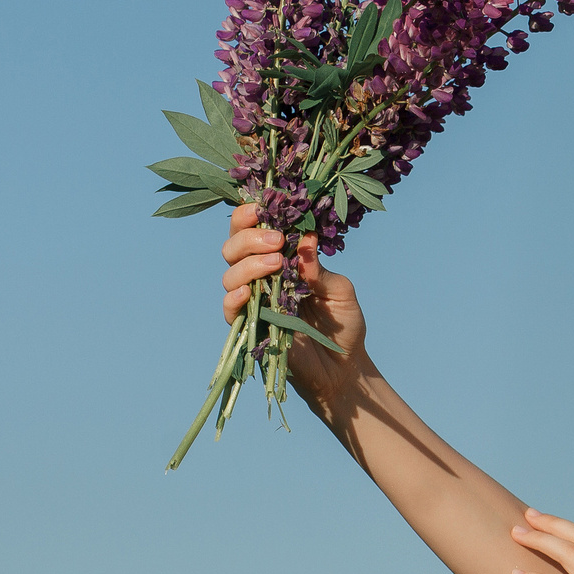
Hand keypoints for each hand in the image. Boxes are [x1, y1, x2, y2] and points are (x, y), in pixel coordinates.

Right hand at [219, 204, 368, 415]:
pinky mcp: (250, 328)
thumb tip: (304, 240)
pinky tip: (249, 292)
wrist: (344, 367)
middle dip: (249, 237)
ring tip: (276, 264)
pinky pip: (230, 310)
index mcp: (281, 260)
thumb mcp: (341, 291)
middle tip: (275, 240)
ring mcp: (253, 302)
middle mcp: (261, 277)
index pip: (254, 230)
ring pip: (229, 274)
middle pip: (234, 247)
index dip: (251, 215)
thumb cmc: (343, 324)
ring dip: (248, 265)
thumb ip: (320, 268)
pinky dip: (235, 298)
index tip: (263, 206)